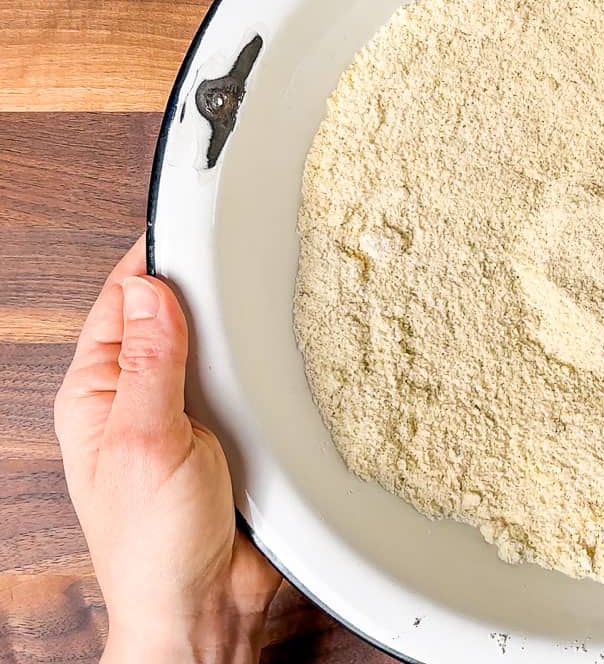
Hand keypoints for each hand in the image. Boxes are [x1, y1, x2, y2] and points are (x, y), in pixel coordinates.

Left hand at [55, 237, 280, 663]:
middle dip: (204, 287)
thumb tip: (153, 290)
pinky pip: (246, 382)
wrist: (205, 607)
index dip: (157, 257)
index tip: (193, 218)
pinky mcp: (231, 435)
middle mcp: (139, 397)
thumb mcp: (145, 441)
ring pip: (214, 346)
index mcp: (98, 392)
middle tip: (245, 248)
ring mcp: (187, 415)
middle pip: (172, 315)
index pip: (124, 299)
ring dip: (237, 328)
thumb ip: (151, 364)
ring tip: (267, 292)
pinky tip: (283, 352)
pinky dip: (262, 365)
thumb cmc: (154, 545)